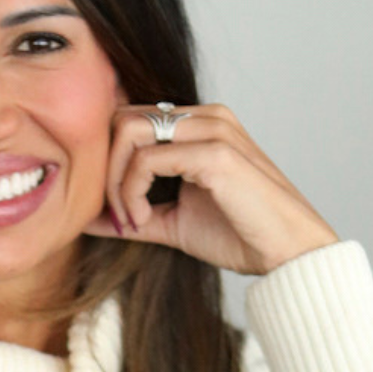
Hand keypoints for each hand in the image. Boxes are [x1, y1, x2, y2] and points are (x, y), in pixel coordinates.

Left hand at [83, 102, 339, 274]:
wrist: (290, 255)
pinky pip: (147, 159)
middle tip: (118, 216)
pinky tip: (143, 220)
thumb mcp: (172, 221)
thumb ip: (131, 212)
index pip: (128, 121)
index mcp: (198, 124)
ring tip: (132, 220)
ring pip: (127, 131)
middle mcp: (206, 116)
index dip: (109, 164)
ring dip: (116, 182)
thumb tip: (82, 217)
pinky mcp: (216, 152)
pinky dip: (132, 192)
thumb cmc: (240, 235)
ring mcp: (213, 129)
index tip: (117, 212)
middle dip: (106, 169)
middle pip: (120, 119)